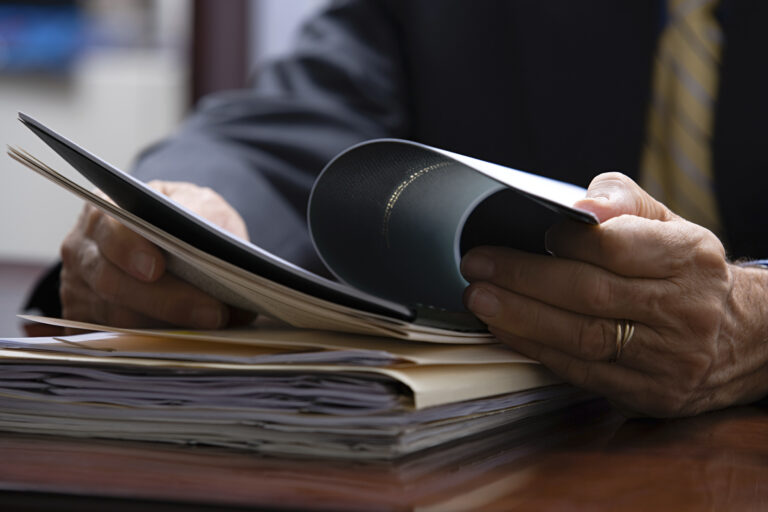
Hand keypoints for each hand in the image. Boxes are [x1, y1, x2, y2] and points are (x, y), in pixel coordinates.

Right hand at [60, 180, 249, 327]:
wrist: (176, 244)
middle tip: (212, 312)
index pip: (109, 228)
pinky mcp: (86, 322)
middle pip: (112, 281)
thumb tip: (209, 234)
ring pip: (116, 316)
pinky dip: (156, 340)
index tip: (156, 268)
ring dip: (168, 324)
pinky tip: (192, 336)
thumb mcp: (197, 203)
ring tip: (215, 325)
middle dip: (166, 300)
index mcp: (105, 210)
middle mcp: (83, 250)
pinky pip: (115, 339)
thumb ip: (201, 212)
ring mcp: (79, 289)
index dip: (129, 249)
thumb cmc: (183, 221)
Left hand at [461, 172, 767, 416]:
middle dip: (524, 279)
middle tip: (477, 267)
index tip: (531, 232)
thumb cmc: (684, 272)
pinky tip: (506, 330)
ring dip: (521, 318)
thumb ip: (621, 201)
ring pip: (582, 337)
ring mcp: (669, 359)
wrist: (741, 337)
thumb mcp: (668, 223)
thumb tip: (579, 206)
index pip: (615, 246)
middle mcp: (685, 310)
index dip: (565, 240)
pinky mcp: (652, 393)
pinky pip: (583, 371)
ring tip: (481, 299)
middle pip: (590, 294)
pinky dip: (538, 349)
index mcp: (690, 258)